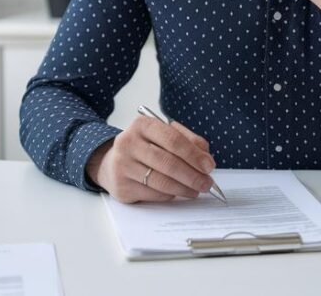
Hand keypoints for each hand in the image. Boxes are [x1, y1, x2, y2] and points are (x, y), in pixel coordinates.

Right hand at [86, 116, 216, 203]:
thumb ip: (187, 140)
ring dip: (184, 188)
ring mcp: (122, 166)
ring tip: (196, 190)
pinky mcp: (121, 187)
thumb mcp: (164, 135)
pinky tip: (177, 192)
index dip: (194, 154)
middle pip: (168, 162)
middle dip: (192, 175)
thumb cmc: (145, 147)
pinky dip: (170, 195)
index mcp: (142, 125)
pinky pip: (153, 194)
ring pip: (161, 181)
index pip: (173, 140)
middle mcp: (128, 143)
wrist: (111, 162)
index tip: (209, 166)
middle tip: (207, 183)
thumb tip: (205, 157)